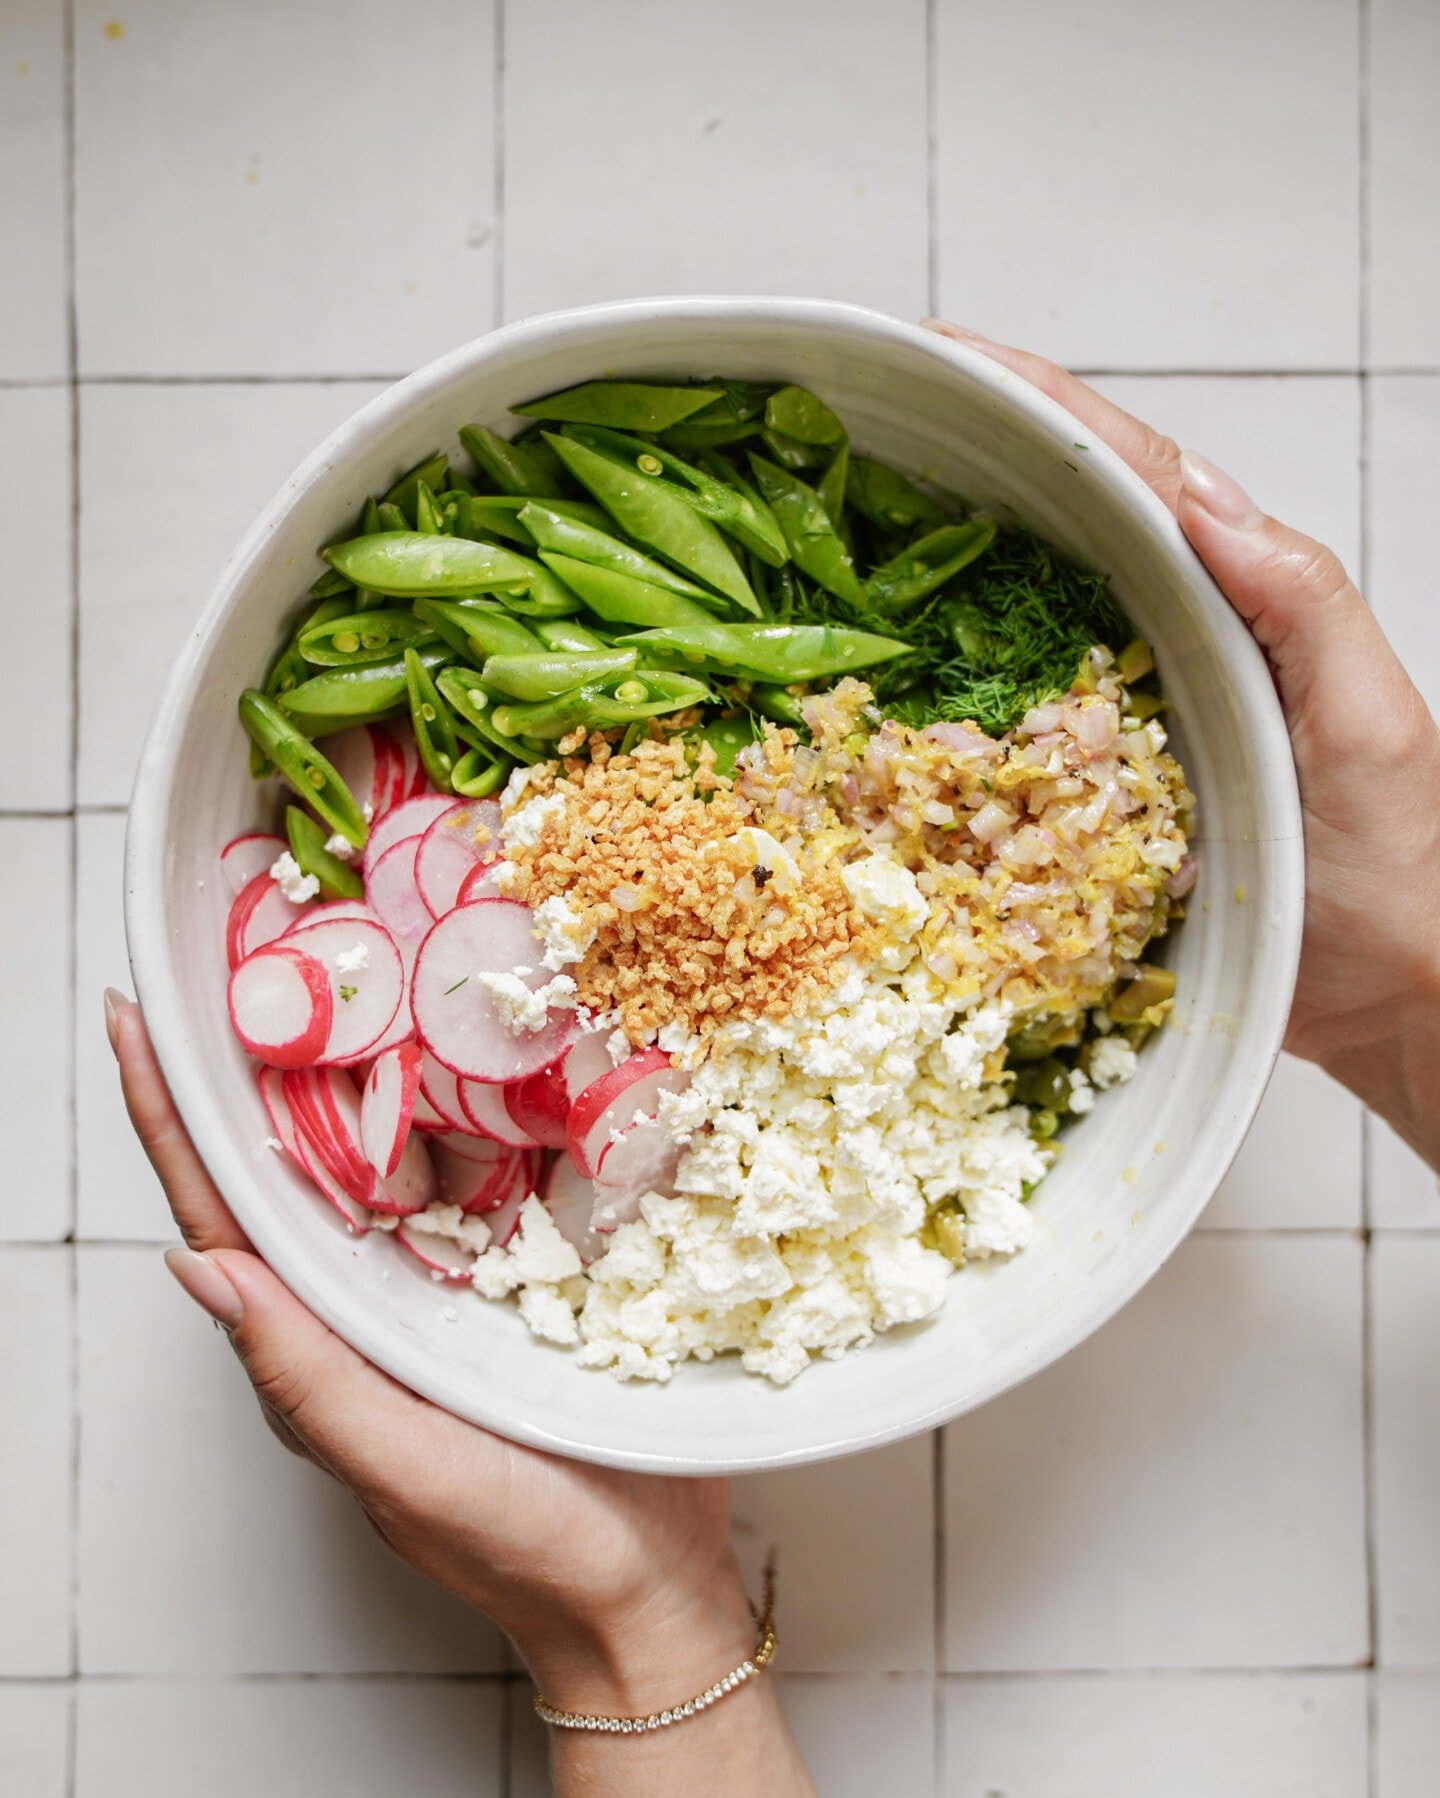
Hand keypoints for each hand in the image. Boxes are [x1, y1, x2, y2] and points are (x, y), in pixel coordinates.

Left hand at [105, 990, 748, 1704]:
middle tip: (223, 967)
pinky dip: (455, 1112)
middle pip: (287, 1172)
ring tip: (324, 982)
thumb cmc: (523, 1546)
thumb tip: (197, 1267)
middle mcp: (369, 1307)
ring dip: (345, 1076)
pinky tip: (462, 1055)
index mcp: (322, 1346)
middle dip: (245, 1075)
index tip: (134, 1024)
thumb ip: (303, 1376)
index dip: (171, 1122)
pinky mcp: (522, 1278)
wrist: (645, 1591)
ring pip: (379, 1163)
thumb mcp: (400, 1466)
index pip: (222, 1217)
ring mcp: (445, 1290)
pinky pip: (475, 1178)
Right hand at [924, 321, 1439, 1171]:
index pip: (1128, 480)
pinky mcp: (1084, 810)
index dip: (1038, 408)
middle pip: (1052, 533)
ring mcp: (1116, 731)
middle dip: (961, 462)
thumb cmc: (1402, 873)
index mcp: (1233, 606)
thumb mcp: (1371, 723)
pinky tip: (874, 676)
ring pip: (1011, 628)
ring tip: (840, 510)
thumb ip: (1303, 604)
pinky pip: (996, 742)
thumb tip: (1203, 504)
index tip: (946, 356)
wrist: (1390, 1003)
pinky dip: (933, 703)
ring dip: (929, 567)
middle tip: (861, 412)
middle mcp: (1164, 652)